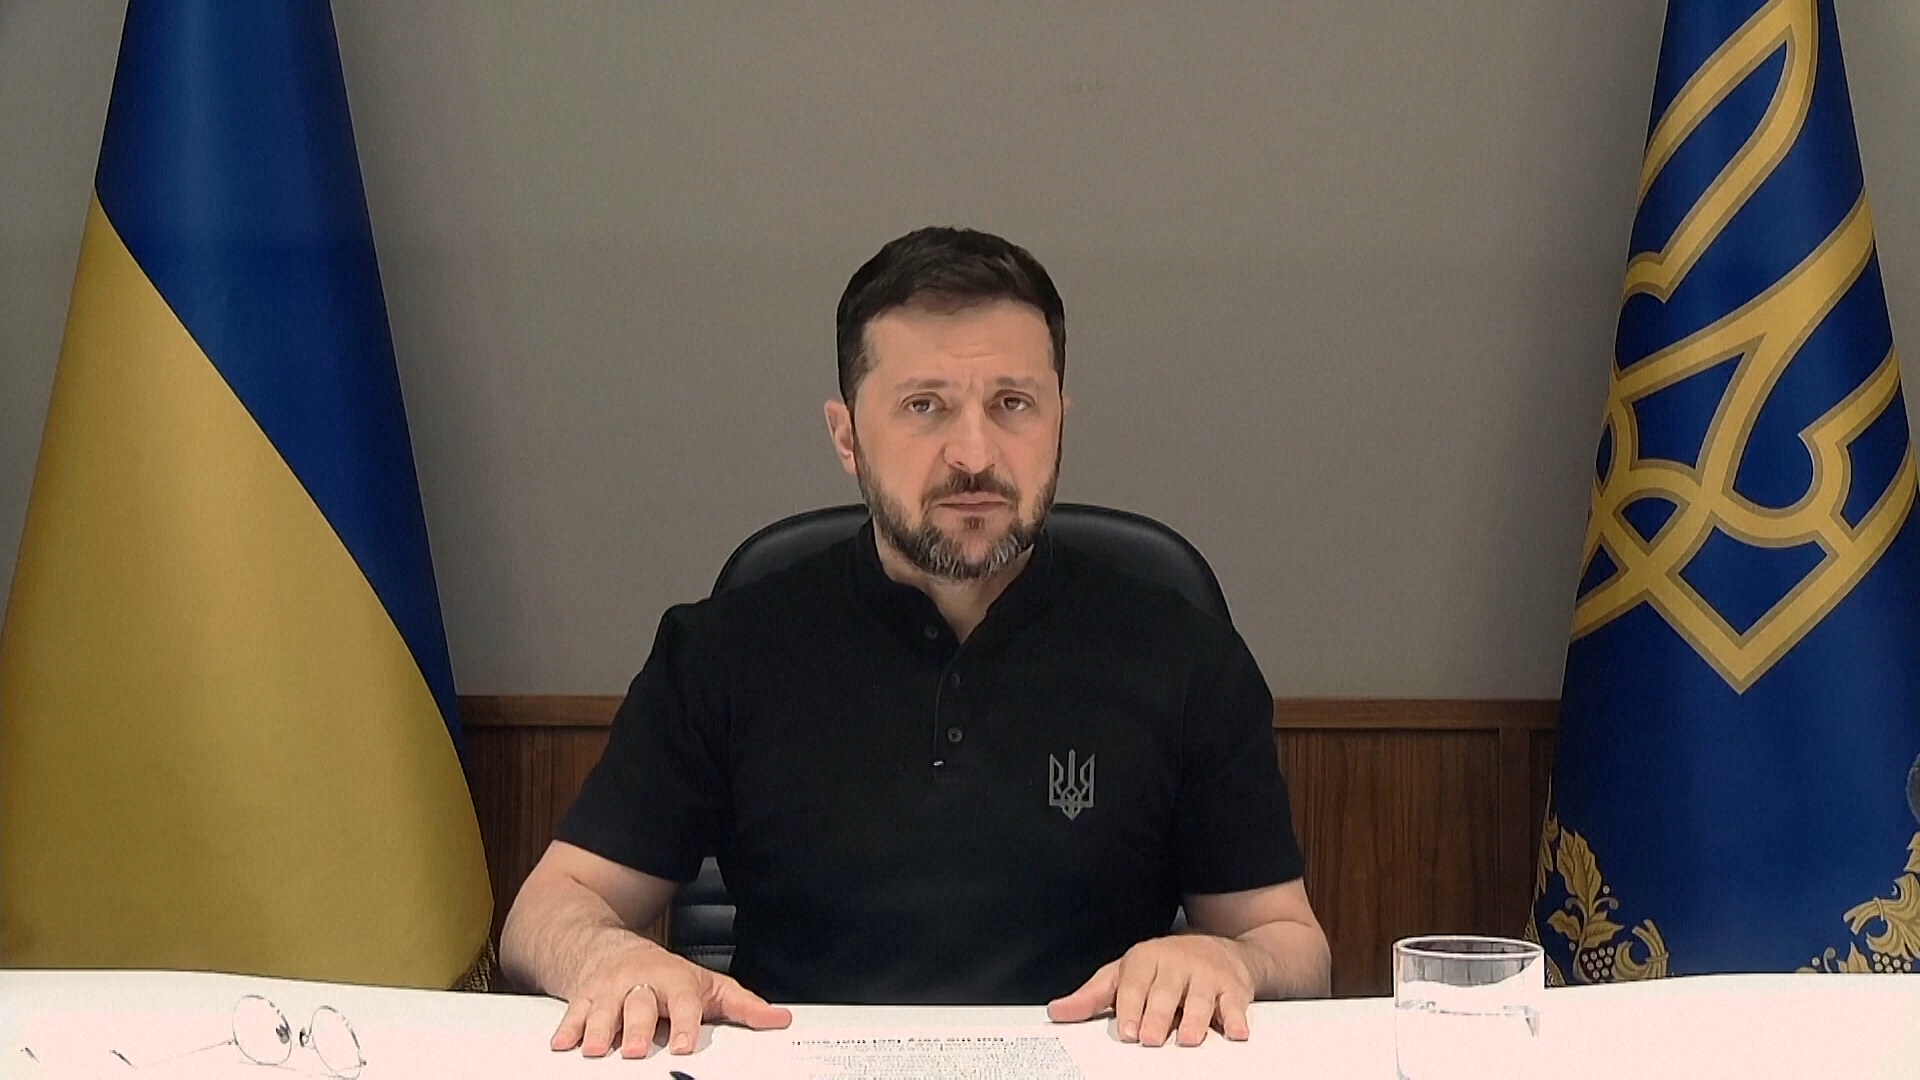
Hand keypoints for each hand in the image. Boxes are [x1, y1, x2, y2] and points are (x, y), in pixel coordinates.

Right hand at [549, 932, 791, 1057]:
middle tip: (639, 1051)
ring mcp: (609, 990)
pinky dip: (567, 1029)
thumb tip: (781, 1020)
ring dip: (600, 1030)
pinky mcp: (584, 998)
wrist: (612, 948)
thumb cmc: (665, 976)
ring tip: (597, 1051)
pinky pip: (573, 1014)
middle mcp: (641, 983)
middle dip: (638, 1029)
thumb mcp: (707, 985)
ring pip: (604, 1009)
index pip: (683, 1001)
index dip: (685, 1023)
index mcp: (674, 980)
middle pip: (639, 1007)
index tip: (685, 1045)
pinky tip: (563, 1045)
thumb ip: (742, 1006)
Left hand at [1046, 935, 1255, 1046]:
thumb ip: (1093, 996)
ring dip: (1196, 1019)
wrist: (1220, 949)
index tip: (1126, 1030)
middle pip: (1166, 992)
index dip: (1129, 1007)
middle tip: (1151, 1039)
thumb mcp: (1125, 974)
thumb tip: (1058, 1011)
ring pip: (1201, 998)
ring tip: (1188, 1039)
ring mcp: (1207, 975)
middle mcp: (1176, 964)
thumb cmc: (1165, 967)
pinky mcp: (1234, 988)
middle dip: (1158, 1016)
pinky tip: (1234, 1032)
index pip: (1134, 983)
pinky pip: (1236, 1004)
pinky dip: (1237, 1018)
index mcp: (1145, 960)